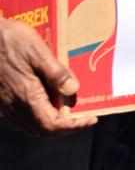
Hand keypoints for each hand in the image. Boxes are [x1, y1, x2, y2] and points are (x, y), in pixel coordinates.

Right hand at [0, 20, 96, 134]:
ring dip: (51, 122)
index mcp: (26, 96)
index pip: (53, 125)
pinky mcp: (0, 98)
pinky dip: (38, 115)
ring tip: (68, 108)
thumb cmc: (9, 40)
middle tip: (83, 116)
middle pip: (42, 129)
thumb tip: (73, 91)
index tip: (91, 119)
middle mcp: (13, 105)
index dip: (74, 126)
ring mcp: (4, 104)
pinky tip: (47, 100)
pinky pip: (20, 116)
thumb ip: (56, 74)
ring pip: (30, 124)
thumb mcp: (38, 52)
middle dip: (65, 126)